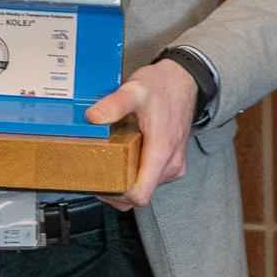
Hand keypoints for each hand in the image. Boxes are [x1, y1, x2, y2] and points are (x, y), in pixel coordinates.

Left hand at [88, 58, 199, 209]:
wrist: (183, 81)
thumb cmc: (162, 87)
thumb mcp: (135, 91)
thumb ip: (115, 104)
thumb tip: (93, 117)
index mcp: (161, 152)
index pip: (140, 195)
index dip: (116, 195)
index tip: (100, 183)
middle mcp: (170, 164)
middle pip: (139, 195)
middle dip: (115, 189)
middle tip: (96, 173)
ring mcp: (173, 166)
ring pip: (144, 189)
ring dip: (125, 182)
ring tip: (108, 164)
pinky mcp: (172, 163)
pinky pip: (151, 181)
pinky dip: (135, 176)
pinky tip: (124, 160)